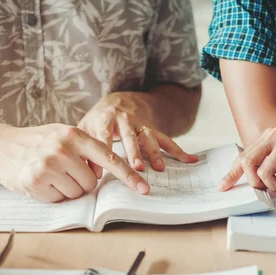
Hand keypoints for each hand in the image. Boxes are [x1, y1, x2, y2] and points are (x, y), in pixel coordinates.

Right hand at [0, 124, 149, 201]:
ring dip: (68, 189)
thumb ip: (86, 149)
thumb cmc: (37, 142)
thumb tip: (108, 170)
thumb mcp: (63, 135)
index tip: (143, 188)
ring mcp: (49, 166)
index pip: (109, 159)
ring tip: (52, 175)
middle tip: (65, 172)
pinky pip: (60, 199)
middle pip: (92, 183)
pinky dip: (53, 195)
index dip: (128, 176)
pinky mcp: (36, 182)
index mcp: (75, 135)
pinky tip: (42, 182)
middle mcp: (63, 149)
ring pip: (77, 193)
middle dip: (83, 183)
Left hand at [77, 92, 197, 173]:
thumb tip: (88, 174)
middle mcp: (124, 119)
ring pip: (149, 137)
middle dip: (134, 152)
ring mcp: (141, 123)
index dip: (104, 152)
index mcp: (105, 118)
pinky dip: (178, 150)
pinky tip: (190, 159)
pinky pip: (166, 140)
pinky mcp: (153, 129)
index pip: (103, 136)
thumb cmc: (99, 120)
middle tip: (137, 167)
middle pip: (130, 136)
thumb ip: (84, 149)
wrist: (118, 100)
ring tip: (159, 167)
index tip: (101, 172)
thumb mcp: (86, 129)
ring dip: (155, 152)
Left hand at [219, 127, 275, 191]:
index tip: (223, 187)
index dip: (231, 173)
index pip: (243, 155)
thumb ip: (271, 159)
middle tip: (270, 189)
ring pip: (265, 173)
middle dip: (255, 183)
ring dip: (275, 186)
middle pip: (248, 165)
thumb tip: (253, 177)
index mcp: (270, 134)